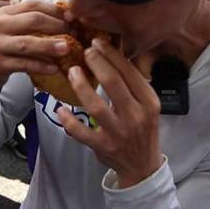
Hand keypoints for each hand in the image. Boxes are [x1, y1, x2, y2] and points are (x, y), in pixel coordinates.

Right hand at [0, 0, 70, 91]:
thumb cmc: (3, 48)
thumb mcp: (13, 30)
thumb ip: (32, 23)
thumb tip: (67, 20)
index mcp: (5, 13)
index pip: (33, 5)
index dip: (55, 10)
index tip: (73, 18)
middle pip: (32, 20)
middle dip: (56, 26)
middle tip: (74, 34)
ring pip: (27, 43)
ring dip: (49, 46)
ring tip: (66, 49)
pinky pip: (22, 64)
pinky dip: (40, 66)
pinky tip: (54, 69)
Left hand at [56, 37, 162, 187]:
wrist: (142, 165)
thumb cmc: (143, 129)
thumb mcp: (148, 105)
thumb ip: (136, 83)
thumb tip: (118, 52)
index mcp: (149, 102)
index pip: (130, 72)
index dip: (111, 54)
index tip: (97, 42)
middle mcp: (136, 116)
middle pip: (113, 83)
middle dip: (96, 63)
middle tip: (84, 51)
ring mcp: (119, 133)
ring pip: (96, 105)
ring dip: (80, 86)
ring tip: (72, 72)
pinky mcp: (103, 146)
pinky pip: (81, 132)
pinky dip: (68, 120)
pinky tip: (60, 108)